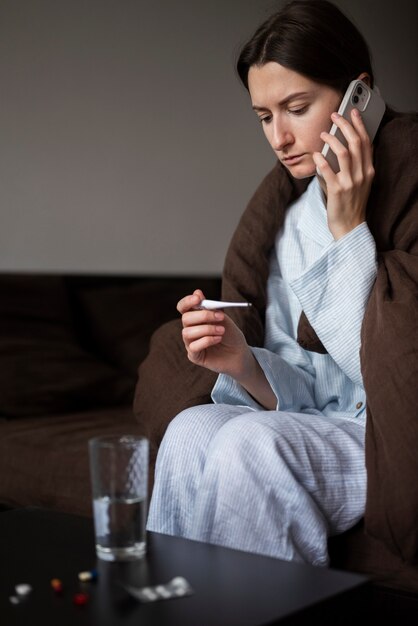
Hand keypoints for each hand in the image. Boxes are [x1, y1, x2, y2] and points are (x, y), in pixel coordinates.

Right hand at [177, 289, 252, 378]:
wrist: (239, 353)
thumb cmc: (230, 334)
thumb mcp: (222, 318)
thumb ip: (210, 307)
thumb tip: (197, 292)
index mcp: (195, 318)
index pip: (183, 307)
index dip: (187, 302)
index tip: (198, 298)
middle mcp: (190, 329)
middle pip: (185, 319)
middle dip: (203, 316)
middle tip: (220, 317)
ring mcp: (190, 343)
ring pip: (187, 333)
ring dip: (207, 329)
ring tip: (221, 330)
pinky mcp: (194, 356)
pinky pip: (193, 346)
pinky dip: (207, 340)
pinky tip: (218, 339)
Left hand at [313, 108, 374, 239]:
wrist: (350, 227)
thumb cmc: (351, 204)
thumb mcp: (359, 183)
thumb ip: (354, 166)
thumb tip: (341, 147)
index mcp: (368, 171)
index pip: (366, 142)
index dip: (360, 125)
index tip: (353, 112)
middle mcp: (362, 174)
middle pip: (356, 143)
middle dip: (345, 125)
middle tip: (335, 116)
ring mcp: (350, 183)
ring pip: (344, 153)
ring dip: (333, 140)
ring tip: (323, 133)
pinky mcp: (337, 190)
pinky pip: (328, 170)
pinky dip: (321, 159)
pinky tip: (316, 154)